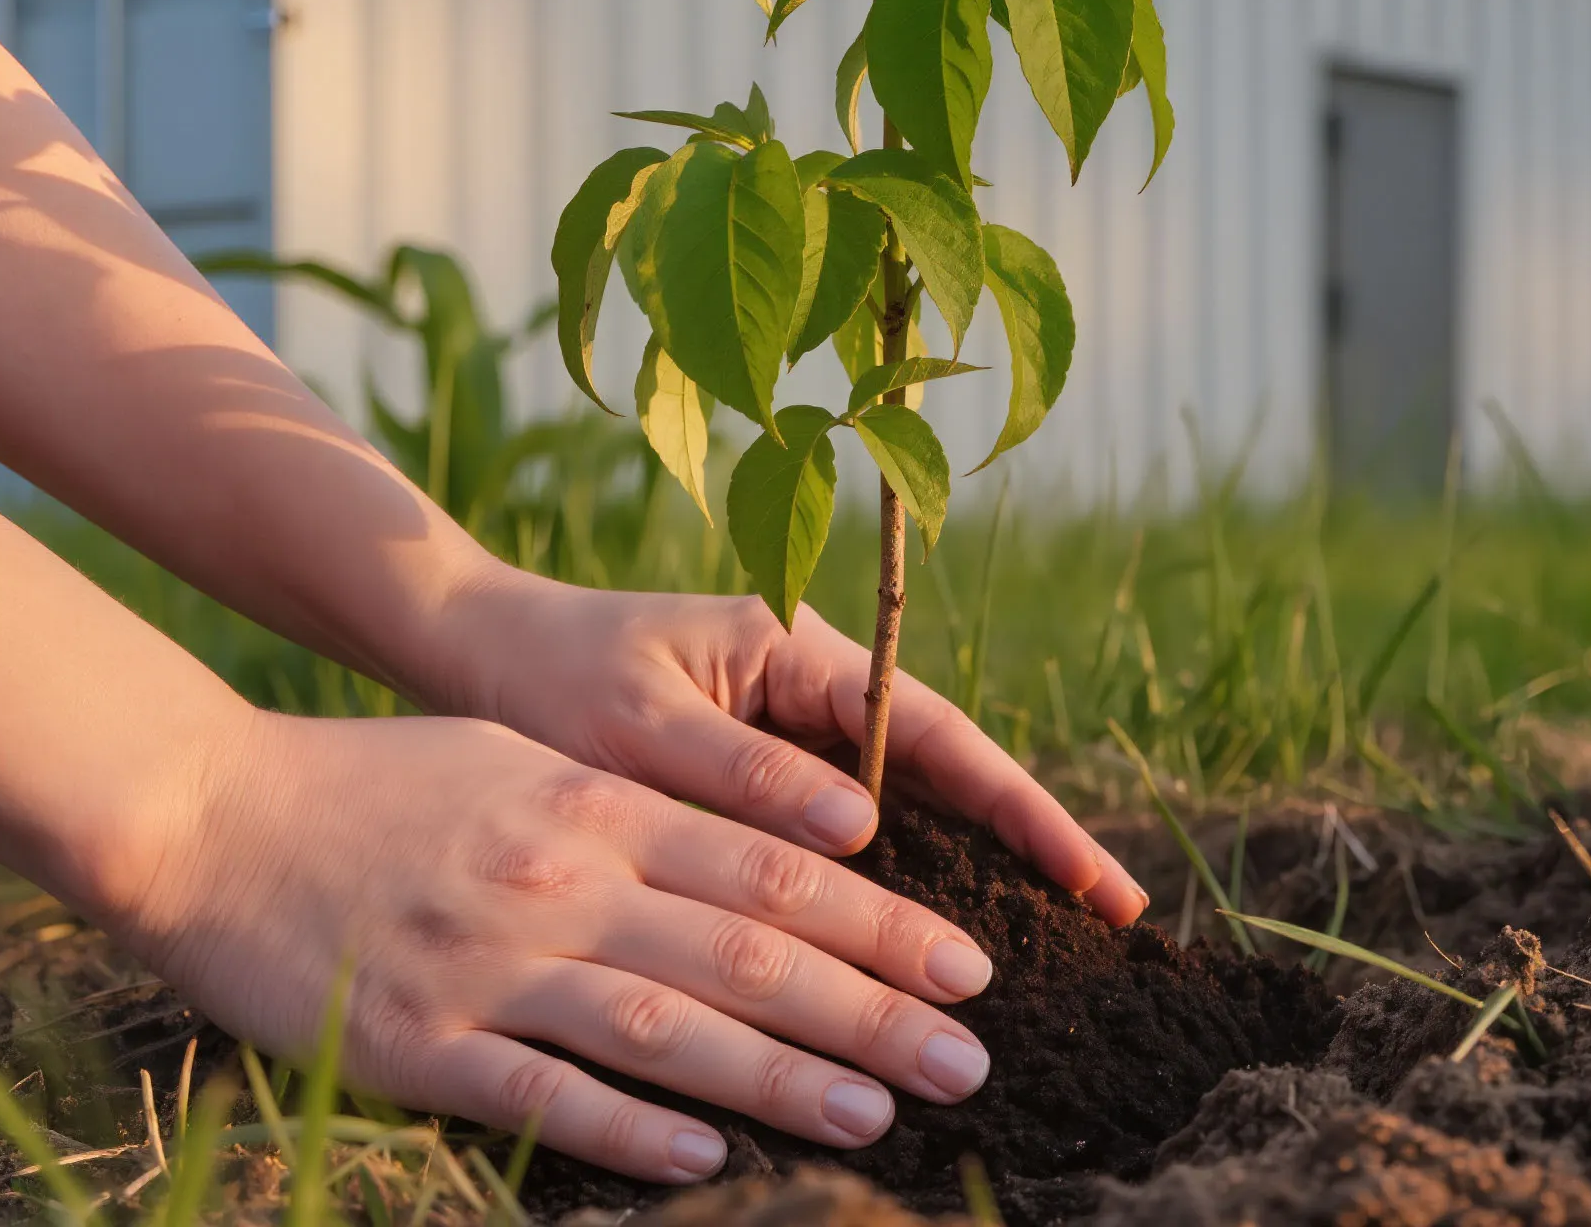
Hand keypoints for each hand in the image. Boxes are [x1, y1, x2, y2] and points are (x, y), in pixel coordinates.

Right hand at [117, 711, 1002, 1180]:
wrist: (207, 812)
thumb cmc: (370, 786)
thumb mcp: (512, 764)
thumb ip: (625, 810)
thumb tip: (754, 857)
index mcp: (585, 803)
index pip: (765, 866)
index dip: (875, 919)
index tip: (963, 960)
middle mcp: (556, 877)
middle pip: (742, 948)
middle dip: (870, 1004)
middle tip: (971, 1054)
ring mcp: (488, 962)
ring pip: (665, 1026)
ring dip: (781, 1075)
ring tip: (881, 1112)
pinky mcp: (418, 1043)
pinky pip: (540, 1095)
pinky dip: (627, 1130)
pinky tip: (707, 1161)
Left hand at [431, 572, 1148, 923]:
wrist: (475, 655)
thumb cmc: (547, 679)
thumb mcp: (636, 724)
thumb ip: (741, 774)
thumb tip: (864, 830)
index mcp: (796, 649)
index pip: (935, 732)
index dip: (1016, 805)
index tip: (1083, 873)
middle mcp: (810, 689)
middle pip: (946, 769)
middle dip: (1026, 839)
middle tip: (1115, 915)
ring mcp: (790, 733)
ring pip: (907, 805)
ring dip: (972, 863)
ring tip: (1054, 935)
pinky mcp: (758, 777)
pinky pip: (846, 832)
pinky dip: (893, 880)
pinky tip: (927, 940)